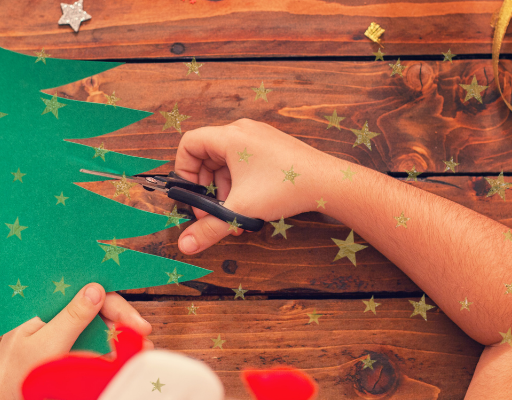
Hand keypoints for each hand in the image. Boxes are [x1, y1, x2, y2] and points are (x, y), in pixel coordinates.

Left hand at [0, 283, 152, 399]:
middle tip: (144, 337)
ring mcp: (60, 330)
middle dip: (123, 320)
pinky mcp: (65, 348)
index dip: (116, 304)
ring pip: (98, 325)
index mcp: (45, 303)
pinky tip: (123, 356)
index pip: (86, 291)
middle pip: (97, 306)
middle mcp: (54, 312)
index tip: (137, 324)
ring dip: (120, 335)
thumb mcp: (46, 343)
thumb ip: (72, 317)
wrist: (1, 399)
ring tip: (139, 349)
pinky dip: (109, 349)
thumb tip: (96, 289)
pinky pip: (92, 342)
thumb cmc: (14, 372)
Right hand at [175, 118, 334, 253]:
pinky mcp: (271, 148)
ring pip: (226, 163)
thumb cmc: (287, 186)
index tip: (191, 194)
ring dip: (224, 190)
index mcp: (231, 136)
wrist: (328, 183)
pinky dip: (240, 184)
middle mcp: (243, 132)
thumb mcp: (242, 210)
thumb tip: (186, 244)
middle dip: (206, 188)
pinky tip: (249, 207)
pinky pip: (244, 163)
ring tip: (234, 214)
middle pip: (207, 156)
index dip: (183, 170)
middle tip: (211, 211)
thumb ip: (209, 228)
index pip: (189, 144)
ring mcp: (259, 138)